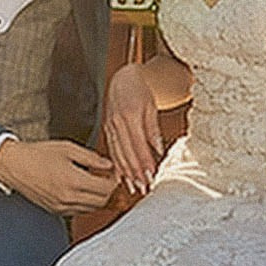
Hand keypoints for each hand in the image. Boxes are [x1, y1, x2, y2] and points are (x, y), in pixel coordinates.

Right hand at [0, 139, 117, 216]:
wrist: (14, 166)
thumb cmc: (38, 154)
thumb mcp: (68, 148)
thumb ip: (91, 157)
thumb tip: (109, 165)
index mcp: (73, 180)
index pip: (106, 189)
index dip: (114, 181)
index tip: (114, 173)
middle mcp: (68, 197)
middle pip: (102, 201)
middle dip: (108, 190)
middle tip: (107, 177)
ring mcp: (62, 207)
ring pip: (92, 208)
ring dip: (98, 197)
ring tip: (94, 182)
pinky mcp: (56, 211)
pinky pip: (79, 211)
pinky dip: (86, 202)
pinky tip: (81, 189)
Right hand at [102, 64, 163, 194]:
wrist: (123, 79)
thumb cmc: (140, 91)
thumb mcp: (150, 107)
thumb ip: (153, 129)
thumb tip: (158, 149)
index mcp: (129, 115)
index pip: (138, 144)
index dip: (144, 162)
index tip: (152, 176)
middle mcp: (116, 123)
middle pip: (126, 152)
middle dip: (135, 172)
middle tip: (144, 187)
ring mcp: (109, 127)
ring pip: (117, 154)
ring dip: (125, 172)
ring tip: (134, 187)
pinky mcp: (106, 130)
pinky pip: (111, 151)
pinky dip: (116, 165)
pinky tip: (120, 177)